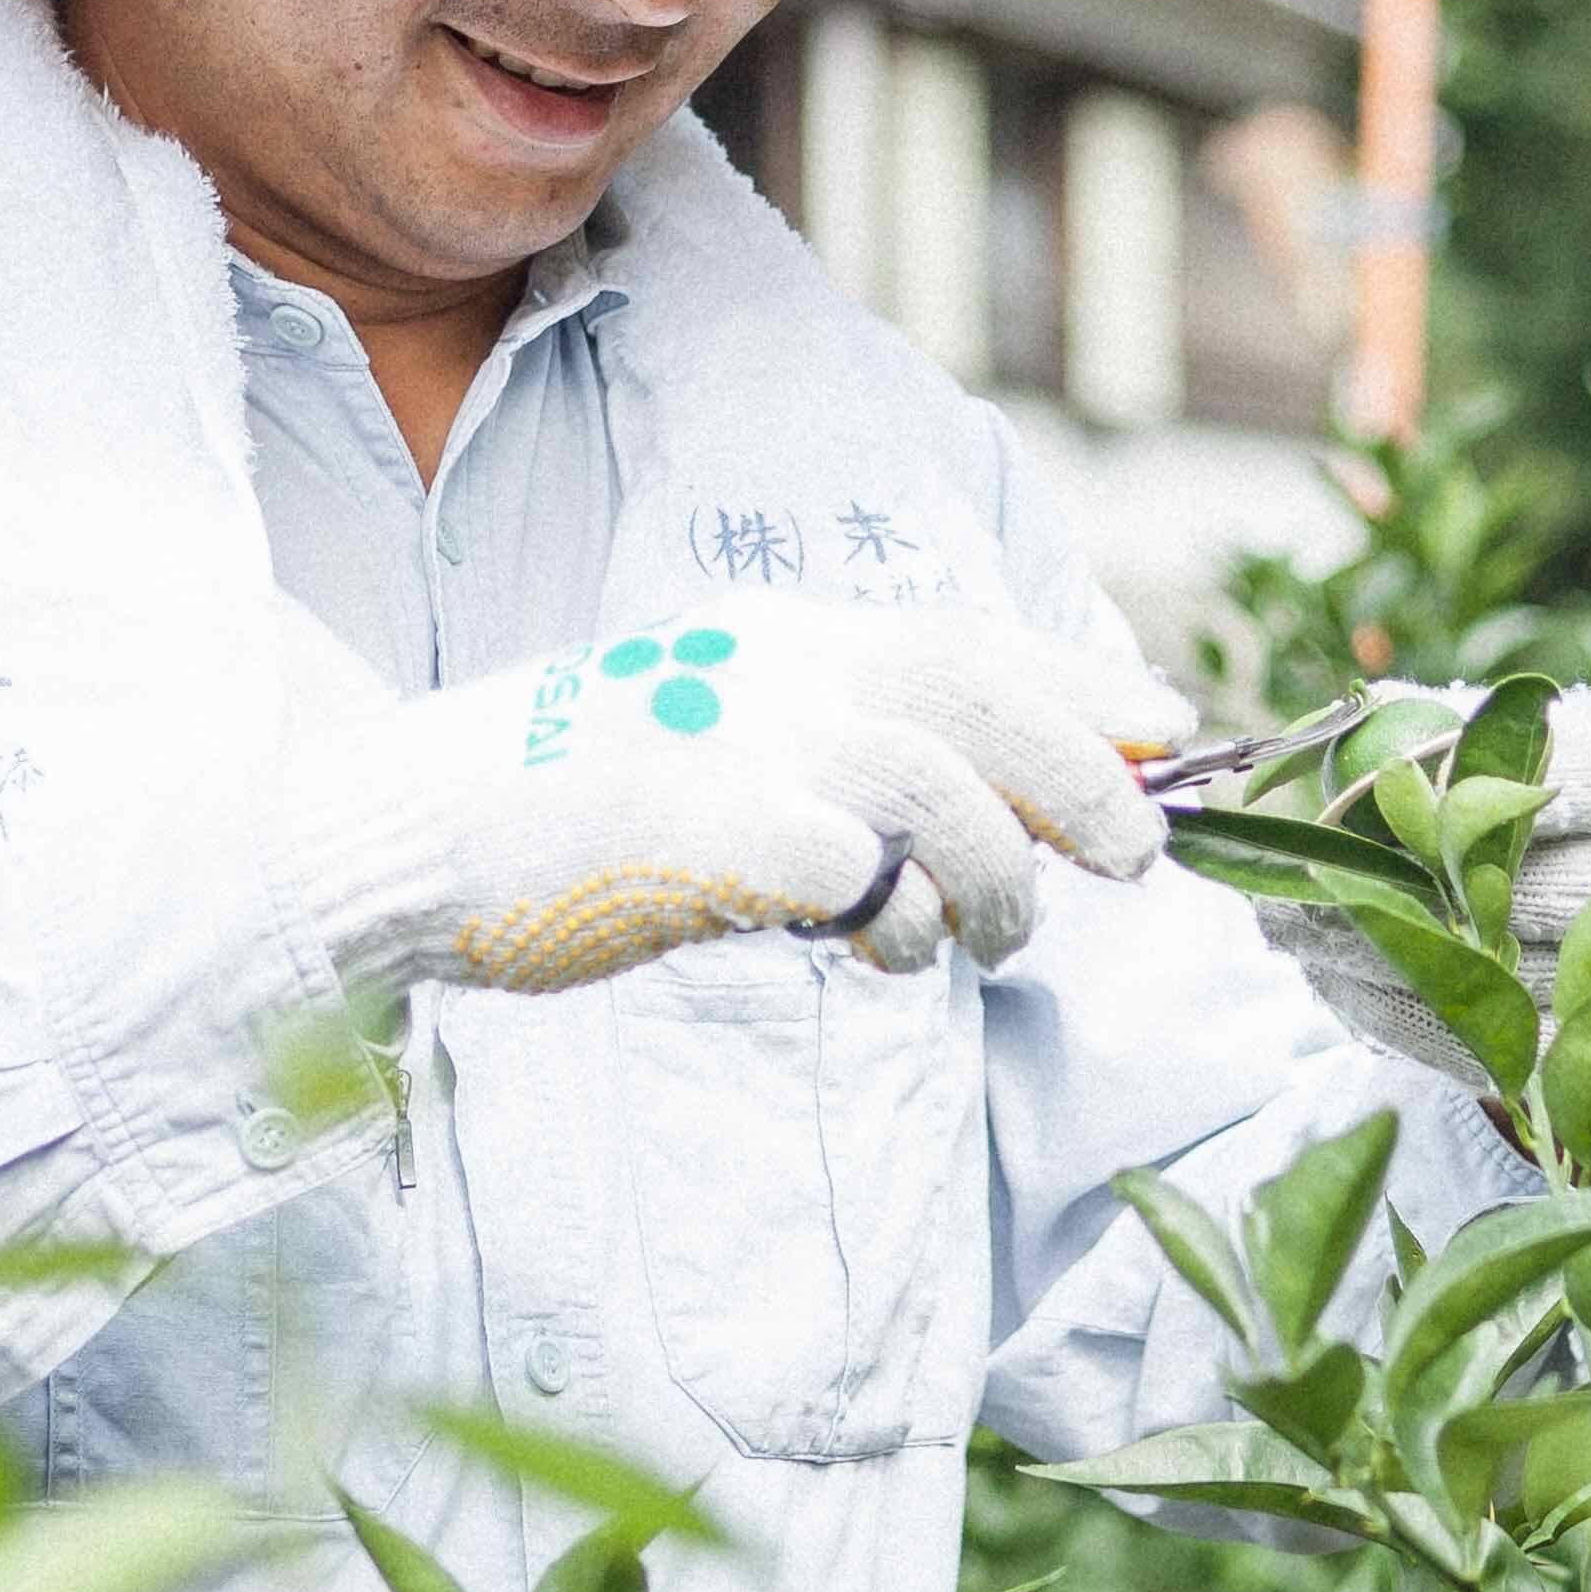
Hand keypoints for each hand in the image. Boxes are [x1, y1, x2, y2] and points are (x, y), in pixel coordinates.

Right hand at [291, 604, 1177, 990]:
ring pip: (925, 784)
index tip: (1174, 732)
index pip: (966, 640)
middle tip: (1133, 864)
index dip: (1082, 685)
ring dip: (988, 876)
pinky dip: (885, 910)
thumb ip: (863, 769)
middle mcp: (763, 667)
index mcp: (783, 642)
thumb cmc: (593, 820)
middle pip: (970, 696)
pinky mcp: (682, 823)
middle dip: (1078, 779)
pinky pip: (834, 860)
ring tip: (990, 942)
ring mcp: (721, 737)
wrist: (416, 839)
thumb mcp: (742, 757)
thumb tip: (1034, 813)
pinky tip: (877, 951)